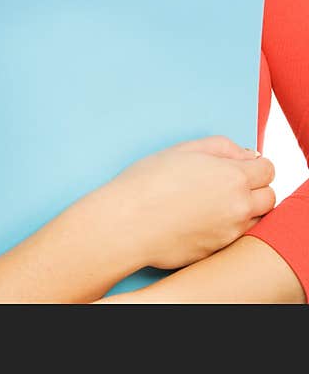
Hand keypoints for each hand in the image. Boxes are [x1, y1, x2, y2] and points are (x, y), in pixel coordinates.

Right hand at [102, 135, 275, 270]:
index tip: (240, 166)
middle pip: (269, 196)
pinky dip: (229, 227)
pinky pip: (238, 237)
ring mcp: (231, 232)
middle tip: (228, 184)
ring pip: (257, 219)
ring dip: (246, 209)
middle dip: (255, 188)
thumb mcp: (182, 149)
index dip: (254, 165)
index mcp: (232, 176)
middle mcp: (239, 206)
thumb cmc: (147, 181)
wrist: (127, 222)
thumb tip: (246, 154)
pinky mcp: (219, 251)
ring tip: (215, 202)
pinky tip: (203, 219)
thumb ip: (221, 147)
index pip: (267, 169)